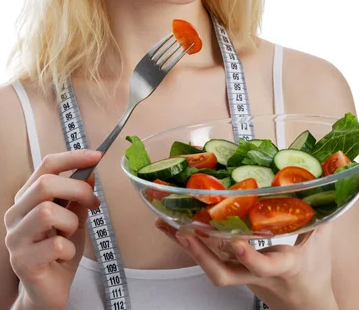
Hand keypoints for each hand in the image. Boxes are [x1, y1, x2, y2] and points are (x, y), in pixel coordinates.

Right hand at [4, 149, 101, 309]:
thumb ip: (79, 196)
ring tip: (70, 235)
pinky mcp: (21, 262)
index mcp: (26, 198)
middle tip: (94, 202)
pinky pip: (55, 245)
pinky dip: (69, 249)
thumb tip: (90, 170)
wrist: (49, 292)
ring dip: (70, 222)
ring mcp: (15, 238)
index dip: (72, 157)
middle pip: (45, 184)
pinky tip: (65, 255)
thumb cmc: (60, 252)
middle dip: (77, 189)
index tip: (96, 156)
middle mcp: (15, 214)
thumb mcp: (74, 218)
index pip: (46, 166)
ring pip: (47, 212)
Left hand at [155, 219, 337, 309]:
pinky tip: (172, 229)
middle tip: (184, 234)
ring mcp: (241, 274)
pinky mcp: (233, 269)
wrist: (305, 304)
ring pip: (210, 266)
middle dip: (201, 255)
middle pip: (224, 274)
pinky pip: (208, 257)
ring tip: (164, 225)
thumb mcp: (319, 245)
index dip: (251, 258)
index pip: (266, 268)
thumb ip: (317, 216)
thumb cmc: (311, 274)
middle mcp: (256, 274)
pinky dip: (190, 243)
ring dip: (186, 246)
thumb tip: (320, 187)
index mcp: (282, 267)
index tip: (239, 244)